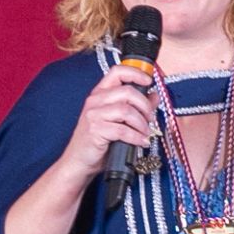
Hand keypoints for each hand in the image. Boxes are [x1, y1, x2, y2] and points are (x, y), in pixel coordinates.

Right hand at [56, 64, 159, 184]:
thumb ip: (135, 106)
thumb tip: (154, 95)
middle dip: (145, 106)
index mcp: (99, 93)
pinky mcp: (96, 131)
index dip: (136, 73)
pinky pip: (123, 130)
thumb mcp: (117, 120)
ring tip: (145, 132)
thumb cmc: (98, 140)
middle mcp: (95, 101)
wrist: (78, 161)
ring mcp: (94, 115)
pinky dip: (137, 137)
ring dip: (142, 123)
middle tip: (150, 119)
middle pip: (128, 92)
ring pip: (127, 111)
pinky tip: (141, 142)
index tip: (148, 81)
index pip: (117, 72)